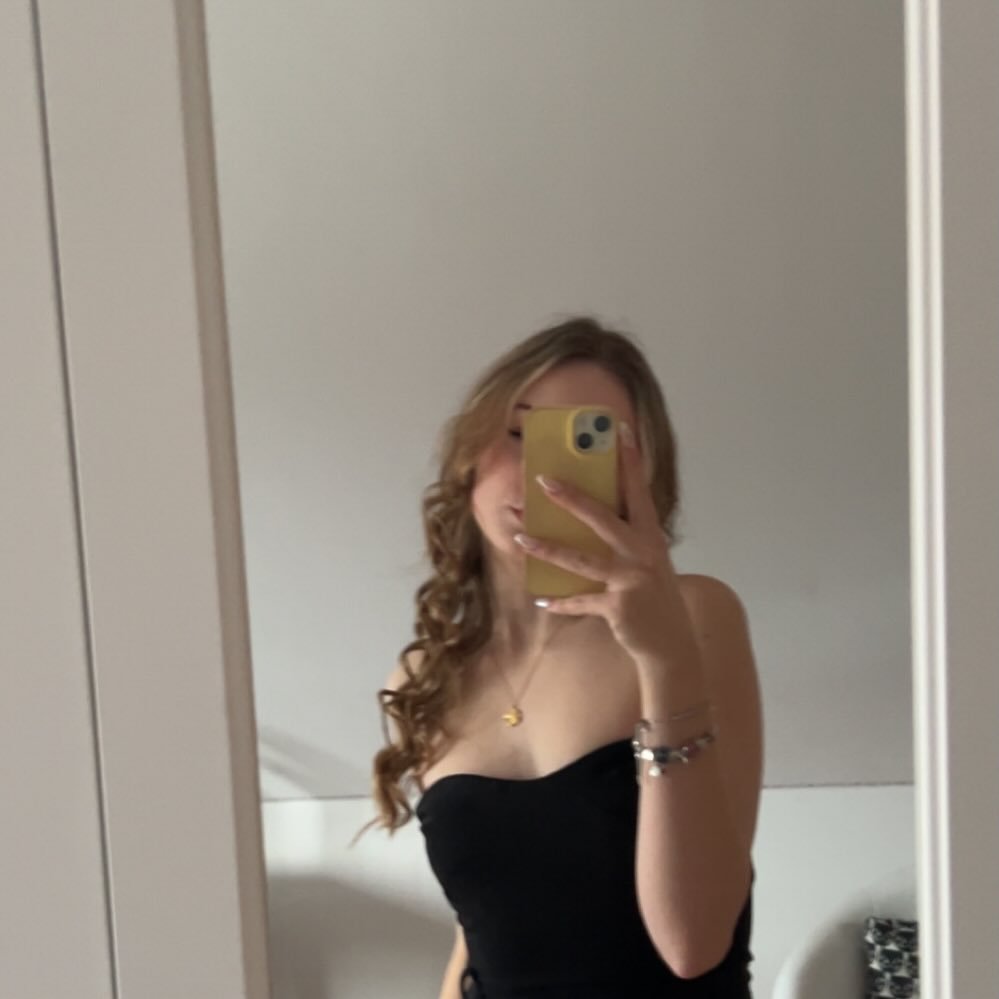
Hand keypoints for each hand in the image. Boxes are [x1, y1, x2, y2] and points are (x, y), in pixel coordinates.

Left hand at [513, 422, 693, 666]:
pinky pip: (581, 601)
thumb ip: (627, 541)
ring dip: (547, 548)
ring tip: (519, 538)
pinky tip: (543, 600)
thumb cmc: (656, 598)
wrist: (673, 644)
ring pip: (581, 559)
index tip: (620, 431)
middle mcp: (643, 553)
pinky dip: (562, 602)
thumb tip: (590, 518)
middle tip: (544, 480)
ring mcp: (630, 580)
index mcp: (651, 537)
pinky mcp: (618, 606)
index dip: (630, 461)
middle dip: (572, 498)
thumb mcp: (649, 562)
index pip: (639, 492)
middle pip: (602, 518)